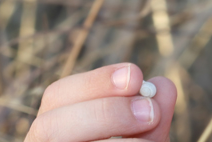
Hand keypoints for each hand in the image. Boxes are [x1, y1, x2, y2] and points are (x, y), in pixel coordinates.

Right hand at [25, 63, 176, 141]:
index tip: (136, 76)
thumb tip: (162, 86)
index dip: (95, 81)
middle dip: (104, 112)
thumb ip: (152, 115)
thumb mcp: (145, 137)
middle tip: (150, 113)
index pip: (57, 96)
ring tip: (148, 137)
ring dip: (108, 139)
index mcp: (55, 129)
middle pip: (50, 125)